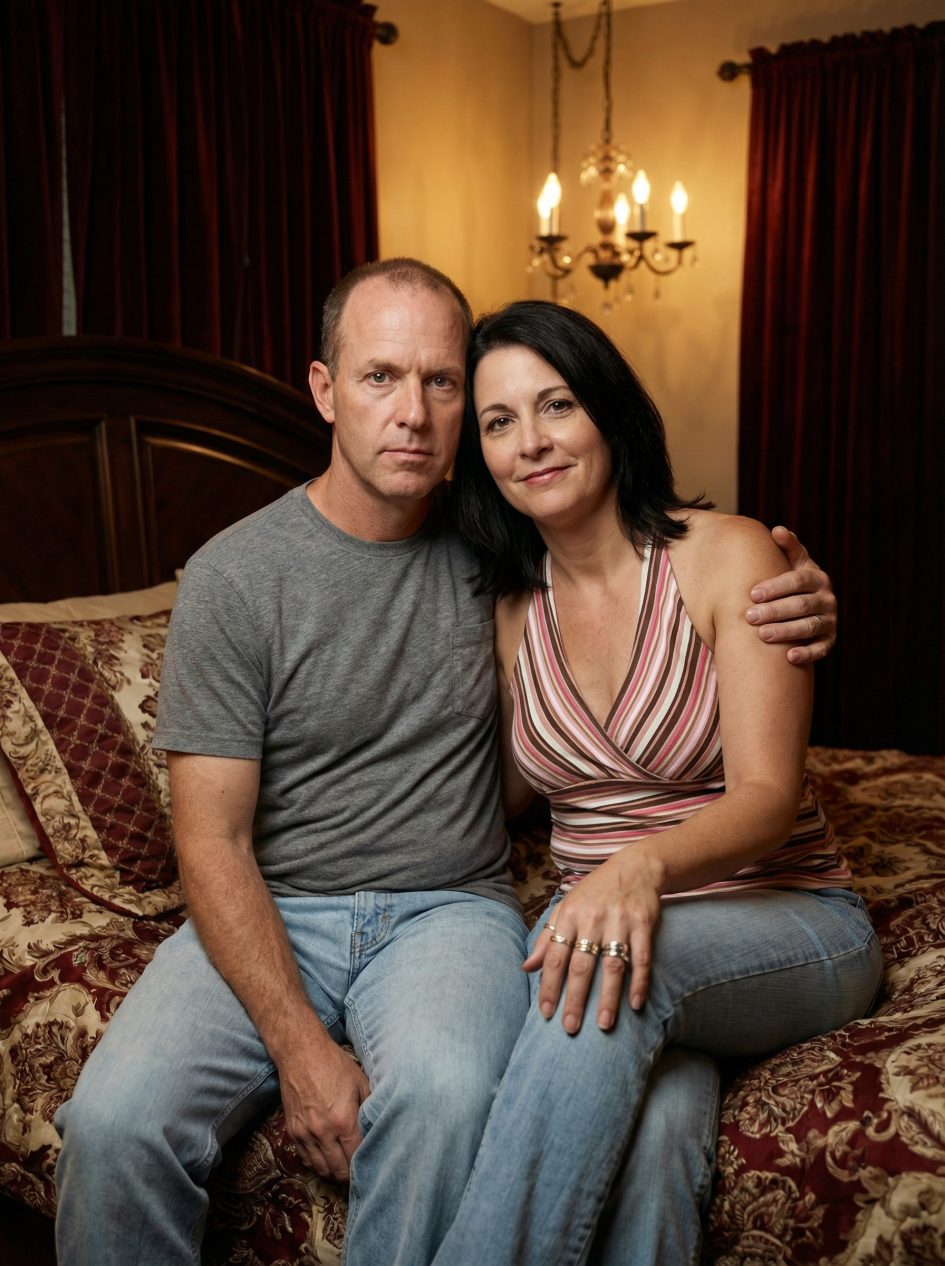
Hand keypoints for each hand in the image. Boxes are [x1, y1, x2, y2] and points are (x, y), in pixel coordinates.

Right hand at [278, 1037, 370, 1180]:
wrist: (301, 1053)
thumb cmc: (335, 1065)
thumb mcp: (361, 1083)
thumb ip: (371, 1108)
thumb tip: (380, 1127)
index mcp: (344, 1120)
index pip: (356, 1157)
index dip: (365, 1165)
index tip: (371, 1166)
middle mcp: (323, 1131)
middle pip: (338, 1169)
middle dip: (350, 1173)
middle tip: (358, 1172)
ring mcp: (305, 1133)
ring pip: (321, 1168)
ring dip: (333, 1171)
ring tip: (343, 1167)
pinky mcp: (293, 1131)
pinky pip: (305, 1158)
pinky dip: (316, 1162)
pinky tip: (326, 1157)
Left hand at [525, 854, 661, 1033]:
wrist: (635, 866)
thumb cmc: (595, 892)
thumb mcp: (567, 907)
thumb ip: (547, 937)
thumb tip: (527, 967)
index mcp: (570, 916)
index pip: (555, 956)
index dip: (548, 985)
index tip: (545, 1012)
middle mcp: (593, 919)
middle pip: (581, 965)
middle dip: (574, 999)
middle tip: (570, 1027)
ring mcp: (620, 921)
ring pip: (612, 965)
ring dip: (608, 997)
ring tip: (604, 1025)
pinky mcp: (643, 924)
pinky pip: (641, 958)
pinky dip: (640, 982)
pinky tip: (635, 1004)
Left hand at [745, 525, 836, 663]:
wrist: (805, 606)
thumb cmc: (789, 582)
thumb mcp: (791, 562)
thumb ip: (786, 548)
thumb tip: (777, 530)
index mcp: (817, 577)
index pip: (798, 580)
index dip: (776, 587)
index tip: (753, 594)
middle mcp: (827, 598)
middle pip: (801, 605)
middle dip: (774, 611)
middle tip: (750, 617)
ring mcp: (830, 620)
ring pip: (809, 627)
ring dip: (786, 631)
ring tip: (762, 635)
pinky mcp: (829, 640)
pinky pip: (821, 649)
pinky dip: (806, 653)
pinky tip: (788, 657)